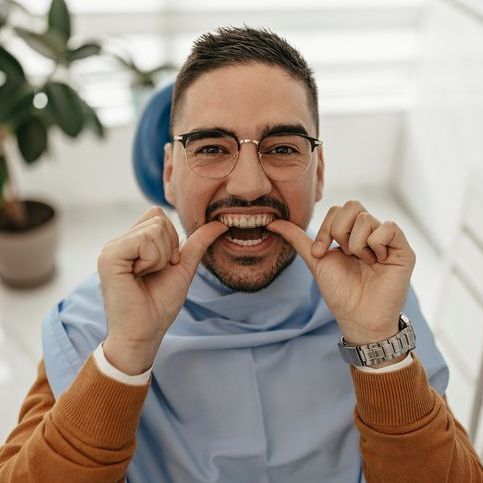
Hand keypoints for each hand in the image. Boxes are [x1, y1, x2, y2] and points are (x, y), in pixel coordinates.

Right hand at [98, 206, 226, 373]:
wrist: (145, 331)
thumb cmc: (160, 304)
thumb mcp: (184, 267)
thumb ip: (198, 243)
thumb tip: (220, 222)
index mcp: (133, 242)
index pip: (158, 215)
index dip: (171, 239)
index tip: (166, 265)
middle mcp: (119, 242)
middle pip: (158, 217)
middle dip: (168, 246)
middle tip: (156, 271)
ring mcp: (111, 248)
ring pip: (154, 227)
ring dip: (161, 256)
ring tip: (147, 275)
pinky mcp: (109, 257)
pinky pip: (144, 240)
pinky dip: (152, 260)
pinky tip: (139, 276)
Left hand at [267, 201, 415, 345]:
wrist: (358, 317)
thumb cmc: (339, 292)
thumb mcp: (315, 260)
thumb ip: (297, 238)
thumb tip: (272, 222)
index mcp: (350, 233)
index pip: (337, 210)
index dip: (326, 228)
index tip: (320, 253)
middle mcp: (369, 232)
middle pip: (352, 206)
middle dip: (339, 232)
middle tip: (343, 254)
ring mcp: (387, 239)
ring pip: (366, 219)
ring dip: (356, 245)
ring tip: (362, 263)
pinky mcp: (403, 249)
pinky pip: (389, 227)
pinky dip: (376, 245)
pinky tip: (377, 262)